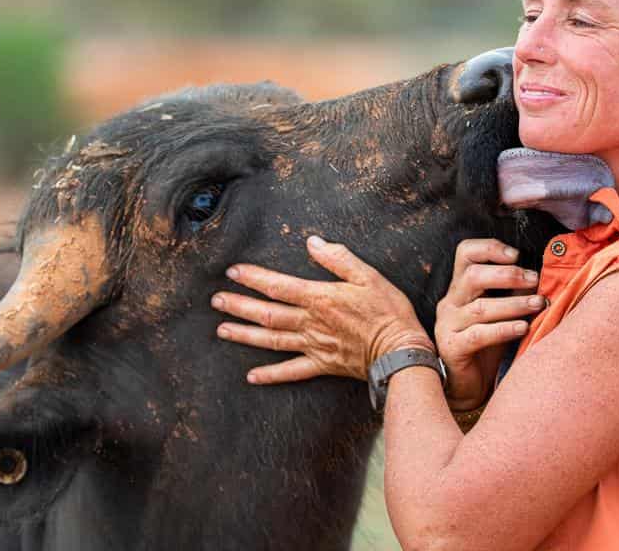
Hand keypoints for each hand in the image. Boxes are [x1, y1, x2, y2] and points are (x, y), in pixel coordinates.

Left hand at [214, 236, 432, 383]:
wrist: (401, 350)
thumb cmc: (388, 311)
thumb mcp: (368, 275)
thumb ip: (338, 259)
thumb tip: (312, 243)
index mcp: (320, 298)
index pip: (278, 286)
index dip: (253, 278)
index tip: (233, 271)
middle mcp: (311, 323)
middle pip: (267, 314)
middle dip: (239, 306)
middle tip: (217, 300)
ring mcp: (314, 346)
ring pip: (272, 341)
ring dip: (245, 335)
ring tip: (222, 330)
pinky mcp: (322, 364)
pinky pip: (291, 372)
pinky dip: (270, 375)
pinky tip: (252, 376)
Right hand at [435, 239, 545, 410]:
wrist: (468, 385)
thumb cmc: (487, 345)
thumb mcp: (501, 313)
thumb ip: (513, 293)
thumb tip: (540, 275)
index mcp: (460, 288)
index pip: (465, 253)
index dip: (490, 248)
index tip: (516, 255)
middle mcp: (451, 303)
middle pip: (472, 276)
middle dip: (507, 275)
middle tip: (534, 280)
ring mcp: (448, 325)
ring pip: (480, 308)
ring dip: (513, 304)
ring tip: (538, 304)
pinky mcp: (453, 348)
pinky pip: (478, 335)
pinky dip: (503, 329)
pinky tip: (522, 328)